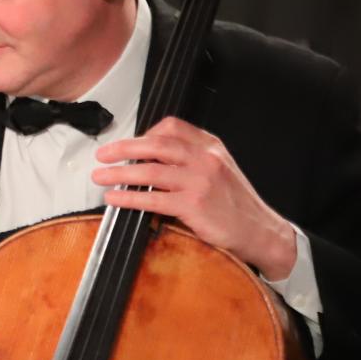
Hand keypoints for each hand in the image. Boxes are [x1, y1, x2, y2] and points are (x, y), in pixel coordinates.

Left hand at [93, 117, 296, 279]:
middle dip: (123, 148)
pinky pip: (152, 199)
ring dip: (119, 173)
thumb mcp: (218, 169)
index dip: (144, 133)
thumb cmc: (235, 204)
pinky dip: (128, 197)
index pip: (172, 127)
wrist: (260, 231)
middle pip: (156, 145)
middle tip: (102, 155)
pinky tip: (114, 198)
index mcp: (211, 147)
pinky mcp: (194, 205)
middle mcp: (206, 159)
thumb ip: (190, 159)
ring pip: (150, 171)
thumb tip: (149, 158)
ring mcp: (200, 182)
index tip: (127, 143)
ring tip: (100, 176)